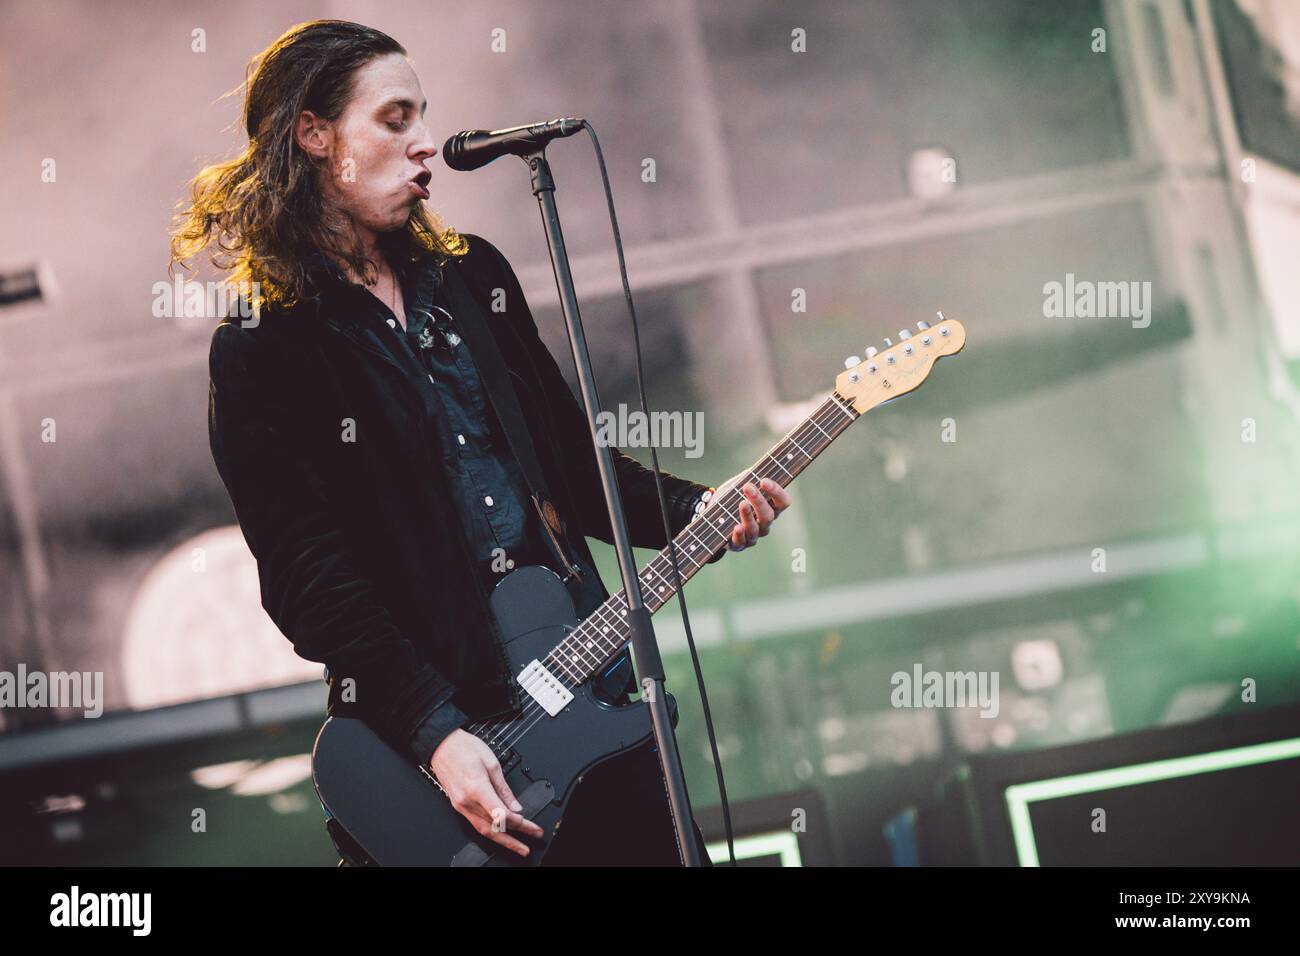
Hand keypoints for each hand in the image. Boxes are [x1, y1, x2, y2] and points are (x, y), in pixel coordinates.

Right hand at [430, 729, 543, 856]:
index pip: (501, 815)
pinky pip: (475, 823)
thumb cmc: (464, 748)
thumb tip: (516, 806)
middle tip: (527, 847)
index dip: (519, 824)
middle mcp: (467, 801)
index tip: (531, 827)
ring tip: (516, 845)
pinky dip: (489, 830)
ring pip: (483, 830)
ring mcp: (460, 805)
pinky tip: (499, 833)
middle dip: (513, 840)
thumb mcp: (492, 763)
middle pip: (493, 828)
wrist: (441, 744)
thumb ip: (504, 789)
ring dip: (501, 840)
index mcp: (477, 788)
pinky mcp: (457, 805)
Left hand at [715, 473, 791, 552]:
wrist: (711, 515)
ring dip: (749, 516)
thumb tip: (761, 463)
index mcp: (771, 508)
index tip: (764, 480)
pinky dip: (739, 535)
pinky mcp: (738, 544)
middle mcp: (764, 524)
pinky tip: (736, 527)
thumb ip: (750, 475)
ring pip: (755, 529)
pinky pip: (741, 542)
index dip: (776, 491)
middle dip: (759, 501)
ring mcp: (752, 536)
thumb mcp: (740, 484)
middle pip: (769, 515)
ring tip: (742, 503)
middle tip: (747, 487)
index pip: (783, 502)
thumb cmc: (731, 498)